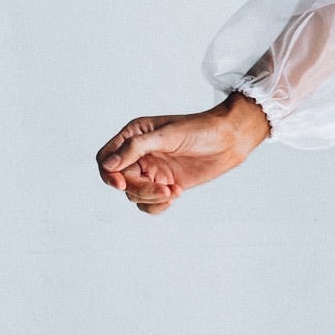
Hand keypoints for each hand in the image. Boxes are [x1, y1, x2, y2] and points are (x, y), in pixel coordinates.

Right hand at [95, 94, 271, 214]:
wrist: (228, 141)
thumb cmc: (199, 130)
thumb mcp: (166, 135)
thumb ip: (136, 148)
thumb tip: (109, 165)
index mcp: (133, 136)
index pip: (106, 159)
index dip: (108, 174)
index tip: (122, 184)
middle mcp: (138, 154)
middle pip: (120, 182)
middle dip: (140, 189)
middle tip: (163, 190)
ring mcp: (151, 171)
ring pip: (134, 195)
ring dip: (152, 198)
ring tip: (175, 191)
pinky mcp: (164, 184)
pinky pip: (149, 204)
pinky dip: (158, 205)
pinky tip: (176, 194)